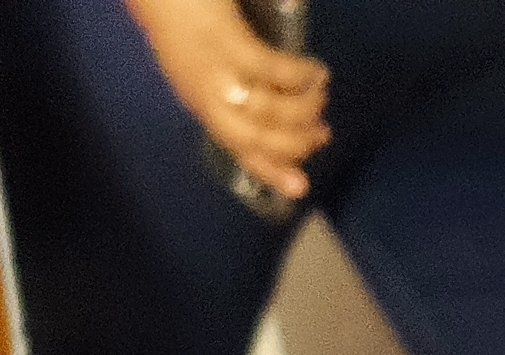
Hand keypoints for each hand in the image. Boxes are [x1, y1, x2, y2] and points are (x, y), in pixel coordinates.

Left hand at [123, 0, 328, 201]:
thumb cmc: (182, 16)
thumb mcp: (202, 62)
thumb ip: (232, 86)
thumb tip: (277, 109)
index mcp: (199, 100)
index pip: (235, 147)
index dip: (269, 171)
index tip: (301, 188)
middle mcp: (205, 93)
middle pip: (254, 138)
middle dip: (296, 144)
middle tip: (322, 134)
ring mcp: (215, 69)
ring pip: (266, 108)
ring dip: (303, 108)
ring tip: (320, 95)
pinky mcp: (228, 41)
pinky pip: (271, 69)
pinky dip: (300, 75)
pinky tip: (316, 71)